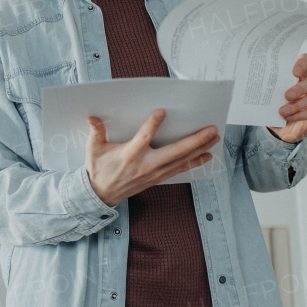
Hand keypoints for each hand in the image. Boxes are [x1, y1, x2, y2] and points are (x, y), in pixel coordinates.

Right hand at [85, 109, 221, 205]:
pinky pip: (180, 169)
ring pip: (182, 160)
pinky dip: (195, 162)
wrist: (101, 194)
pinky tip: (207, 155)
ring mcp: (155, 173)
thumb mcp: (94, 150)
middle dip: (195, 140)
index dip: (153, 124)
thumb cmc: (99, 170)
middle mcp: (146, 165)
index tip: (162, 111)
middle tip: (211, 129)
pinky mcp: (158, 178)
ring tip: (214, 138)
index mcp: (130, 155)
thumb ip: (96, 132)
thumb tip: (92, 117)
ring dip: (200, 149)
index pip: (144, 137)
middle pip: (176, 152)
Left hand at [268, 53, 306, 143]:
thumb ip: (267, 88)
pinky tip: (289, 117)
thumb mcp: (268, 96)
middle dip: (299, 88)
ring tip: (282, 111)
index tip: (295, 72)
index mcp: (298, 74)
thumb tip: (255, 84)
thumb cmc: (274, 107)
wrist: (278, 129)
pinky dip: (301, 115)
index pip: (306, 60)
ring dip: (297, 105)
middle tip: (287, 96)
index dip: (303, 63)